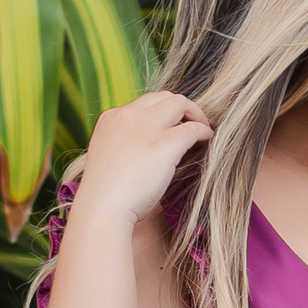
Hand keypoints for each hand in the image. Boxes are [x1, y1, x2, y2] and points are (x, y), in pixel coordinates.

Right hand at [75, 91, 211, 227]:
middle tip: (193, 124)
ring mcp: (145, 128)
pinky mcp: (163, 144)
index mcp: (110, 118)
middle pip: (164, 97)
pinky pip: (193, 128)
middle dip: (182, 108)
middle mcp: (126, 117)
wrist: (102, 210)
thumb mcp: (111, 157)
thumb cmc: (107, 195)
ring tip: (203, 131)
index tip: (172, 127)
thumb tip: (151, 145)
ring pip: (180, 103)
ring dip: (196, 115)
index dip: (162, 113)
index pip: (144, 103)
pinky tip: (206, 142)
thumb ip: (127, 143)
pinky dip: (204, 132)